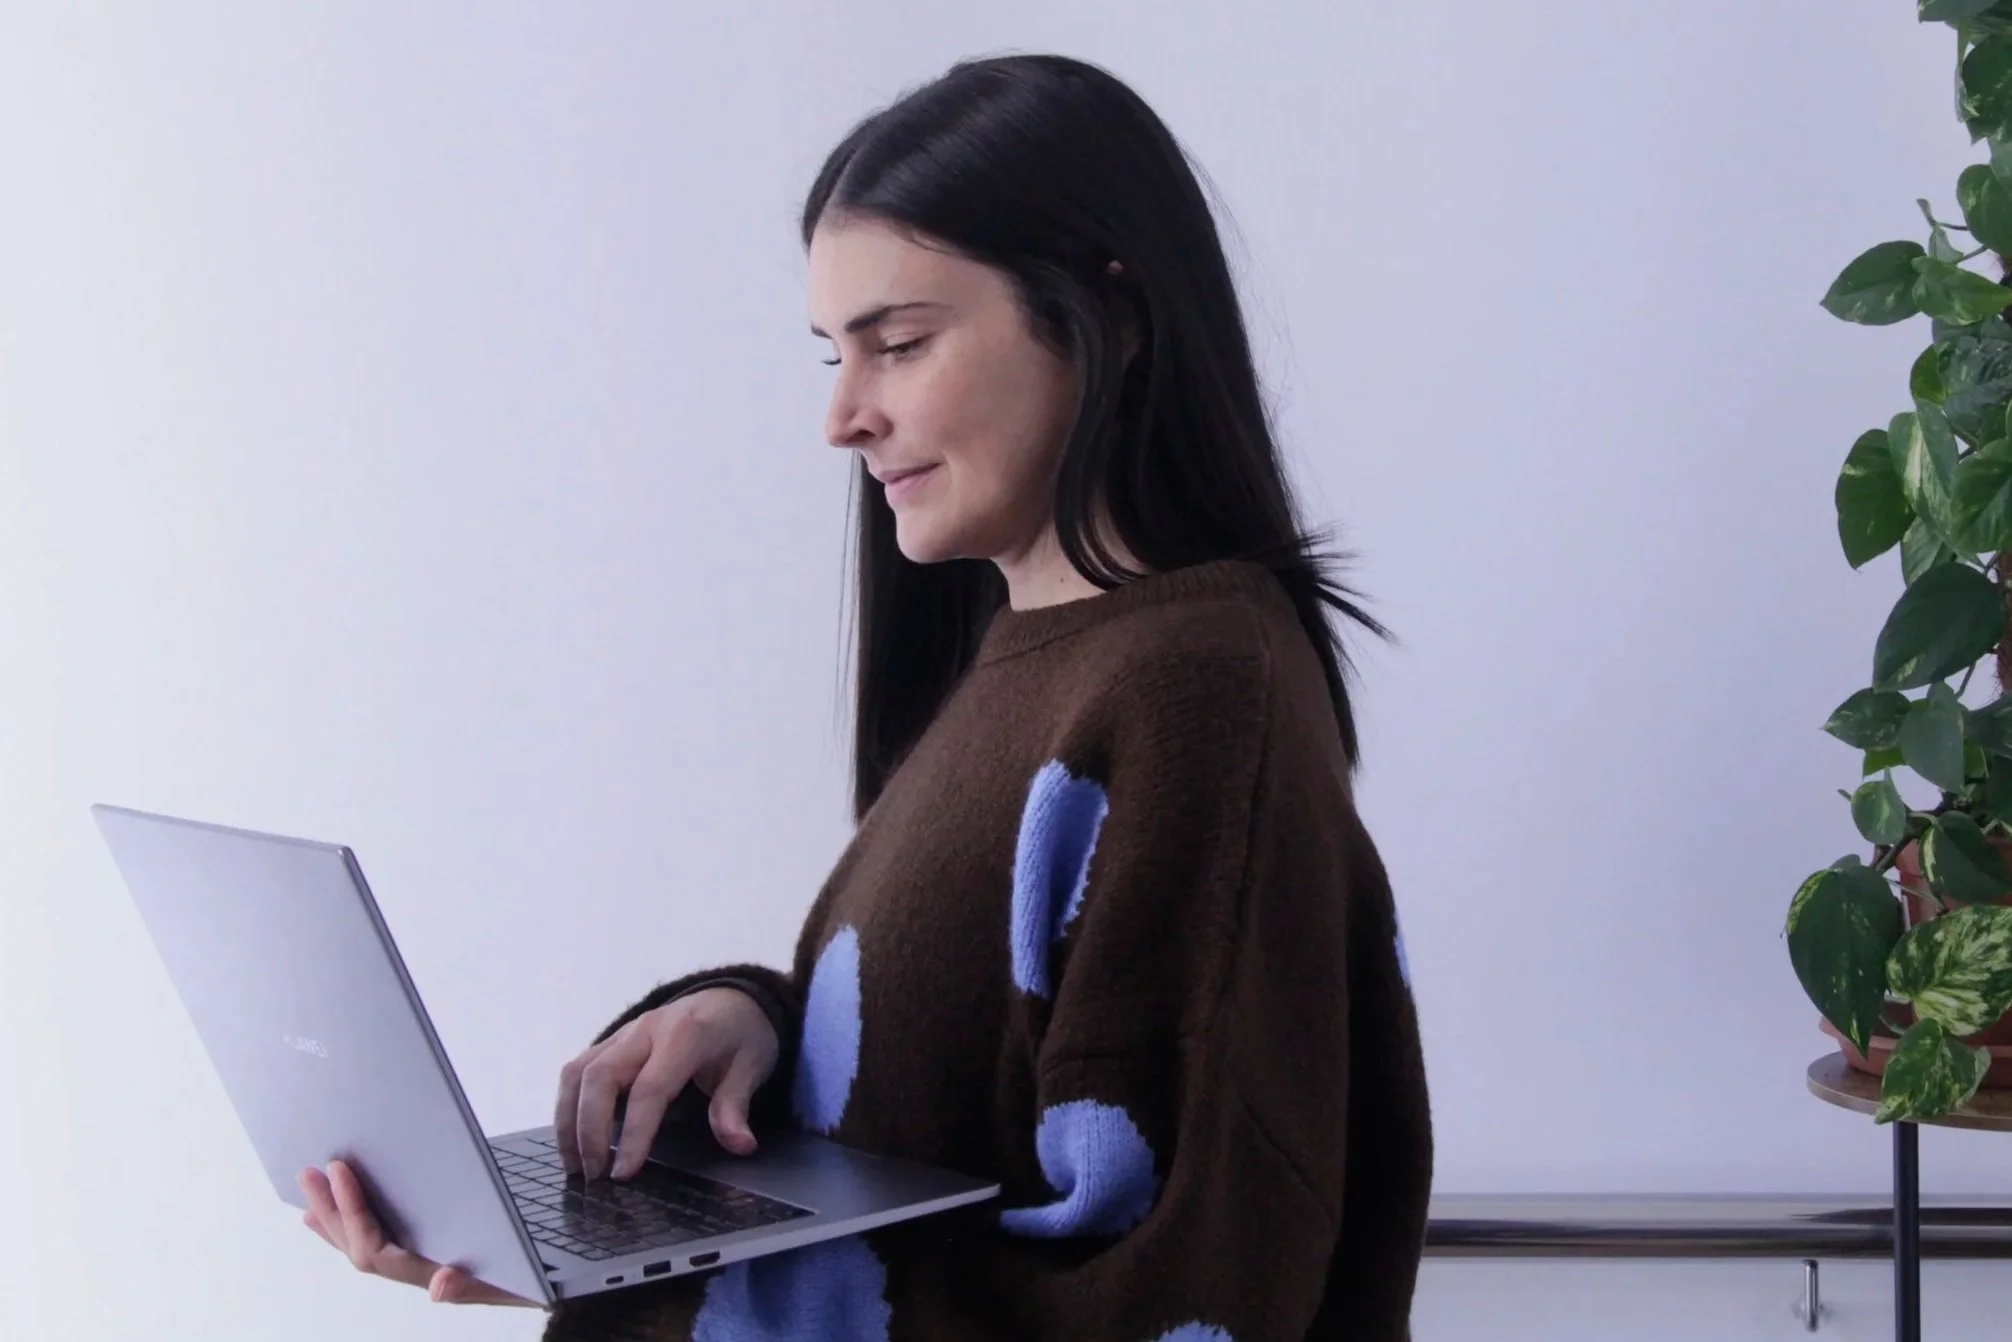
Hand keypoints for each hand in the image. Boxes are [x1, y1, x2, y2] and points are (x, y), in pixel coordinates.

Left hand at [297, 1159, 542, 1308]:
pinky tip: (336, 1214)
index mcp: (431, 1273)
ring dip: (334, 1218)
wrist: (547, 1289)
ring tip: (312, 1189)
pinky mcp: (425, 1253)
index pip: (375, 1250)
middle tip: (309, 1172)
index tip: (342, 1172)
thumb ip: (476, 1284)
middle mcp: (417, 1273)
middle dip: (332, 1211)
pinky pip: (377, 1243)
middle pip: (358, 1249)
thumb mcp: (512, 1281)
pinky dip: (351, 1226)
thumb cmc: (533, 1281)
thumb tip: (440, 1287)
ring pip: (363, 1247)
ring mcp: (418, 1265)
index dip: (353, 1212)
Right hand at [556, 986, 779, 1180]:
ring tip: (575, 1165)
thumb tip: (740, 1145)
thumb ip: (736, 1106)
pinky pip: (578, 1070)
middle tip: (593, 1177)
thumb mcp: (752, 1067)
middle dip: (589, 1130)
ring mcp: (624, 1033)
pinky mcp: (611, 1042)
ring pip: (578, 1072)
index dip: (633, 1134)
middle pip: (600, 1077)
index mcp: (684, 1035)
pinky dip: (569, 1105)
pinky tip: (575, 1138)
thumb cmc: (742, 1034)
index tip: (623, 1173)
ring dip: (569, 1121)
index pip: (649, 1088)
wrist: (732, 998)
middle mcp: (645, 1030)